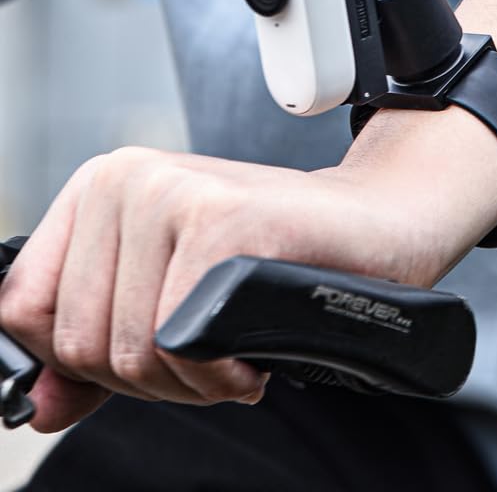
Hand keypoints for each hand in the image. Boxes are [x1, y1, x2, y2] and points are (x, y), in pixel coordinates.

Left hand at [0, 147, 441, 430]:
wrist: (373, 222)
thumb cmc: (276, 257)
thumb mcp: (169, 296)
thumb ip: (96, 349)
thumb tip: (39, 407)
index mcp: (103, 186)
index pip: (26, 309)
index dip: (83, 361)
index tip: (146, 358)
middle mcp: (127, 177)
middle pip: (79, 341)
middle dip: (150, 378)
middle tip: (208, 355)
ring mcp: (172, 191)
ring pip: (128, 349)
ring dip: (191, 381)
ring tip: (234, 348)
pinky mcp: (222, 218)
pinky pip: (181, 341)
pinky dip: (221, 372)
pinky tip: (252, 349)